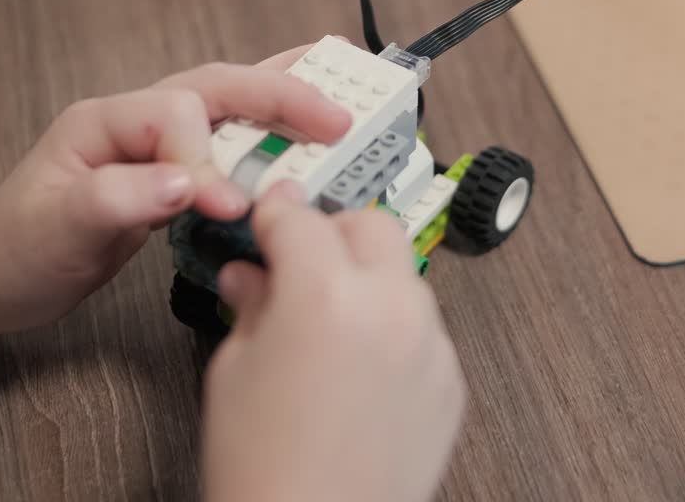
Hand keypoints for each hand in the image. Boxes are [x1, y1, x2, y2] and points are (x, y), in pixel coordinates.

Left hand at [0, 44, 352, 377]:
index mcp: (106, 120)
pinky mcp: (170, 167)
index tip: (226, 207)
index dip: (210, 156)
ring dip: (286, 95)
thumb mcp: (59, 230)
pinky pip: (228, 134)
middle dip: (281, 96)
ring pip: (231, 100)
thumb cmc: (18, 253)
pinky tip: (304, 119)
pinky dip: (271, 123)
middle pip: (219, 86)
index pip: (178, 115)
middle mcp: (136, 117)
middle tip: (339, 119)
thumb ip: (121, 199)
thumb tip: (192, 183)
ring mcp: (155, 139)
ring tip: (342, 89)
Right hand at [200, 181, 466, 501]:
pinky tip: (358, 364)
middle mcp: (390, 309)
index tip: (266, 218)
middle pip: (371, 226)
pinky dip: (393, 328)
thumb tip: (252, 275)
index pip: (300, 219)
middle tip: (298, 260)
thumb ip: (252, 306)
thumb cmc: (265, 470)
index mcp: (326, 295)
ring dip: (367, 278)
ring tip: (326, 319)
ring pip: (404, 275)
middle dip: (332, 232)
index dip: (275, 213)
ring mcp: (430, 346)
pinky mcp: (450, 382)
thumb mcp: (234, 372)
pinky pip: (424, 329)